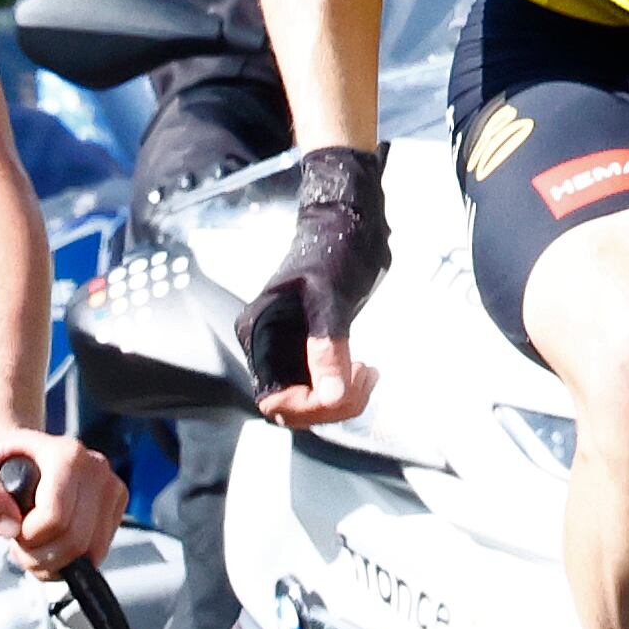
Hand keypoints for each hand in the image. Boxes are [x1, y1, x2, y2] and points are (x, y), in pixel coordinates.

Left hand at [0, 430, 127, 575]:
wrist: (13, 450)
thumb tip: (10, 526)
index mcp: (65, 453)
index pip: (55, 519)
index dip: (28, 538)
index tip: (12, 529)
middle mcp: (94, 466)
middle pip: (76, 540)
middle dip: (42, 555)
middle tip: (20, 542)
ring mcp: (109, 484)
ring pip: (90, 550)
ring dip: (56, 560)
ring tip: (34, 542)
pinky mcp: (116, 502)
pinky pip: (98, 550)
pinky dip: (73, 557)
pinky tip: (53, 540)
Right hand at [237, 148, 392, 428]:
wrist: (350, 221)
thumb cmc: (333, 248)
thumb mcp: (330, 297)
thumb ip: (327, 346)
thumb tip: (331, 396)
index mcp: (260, 334)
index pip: (273, 399)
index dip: (307, 406)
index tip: (341, 390)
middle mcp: (269, 347)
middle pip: (293, 407)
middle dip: (331, 405)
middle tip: (366, 375)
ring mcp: (290, 350)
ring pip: (312, 402)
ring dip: (343, 399)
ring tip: (369, 371)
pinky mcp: (312, 348)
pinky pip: (325, 387)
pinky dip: (348, 389)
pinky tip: (366, 369)